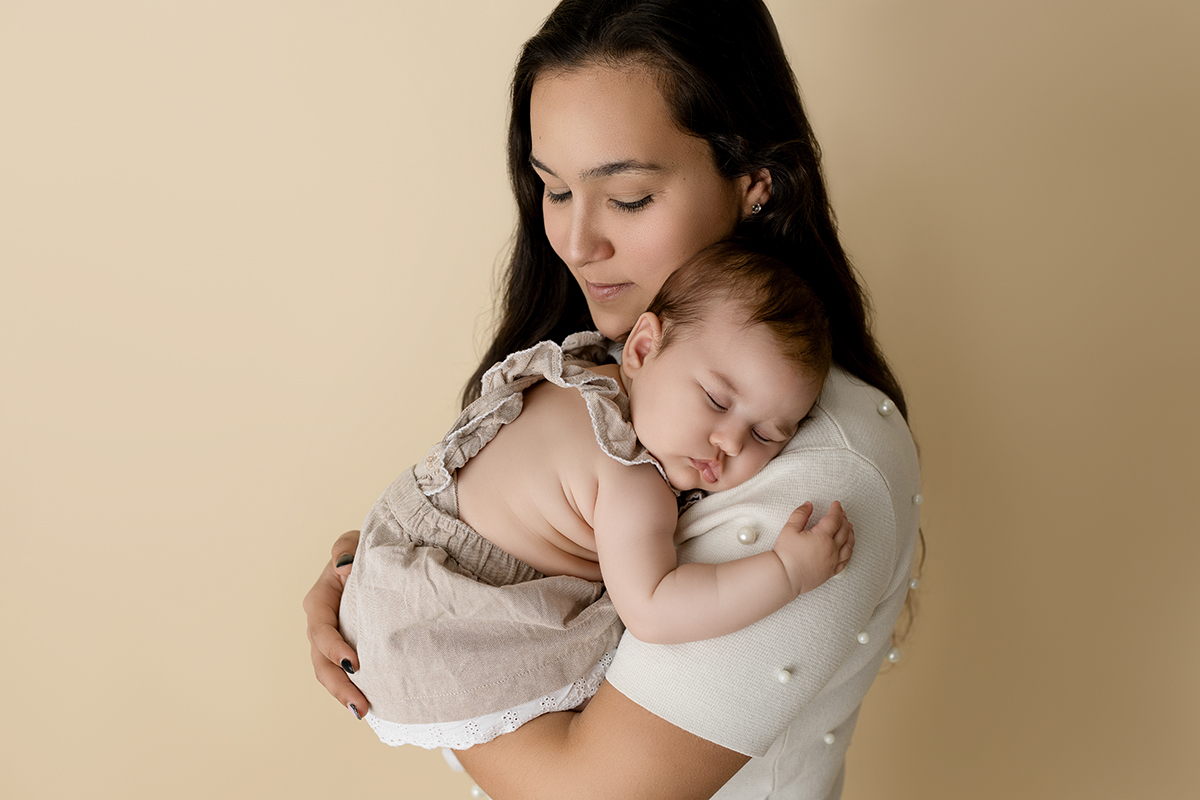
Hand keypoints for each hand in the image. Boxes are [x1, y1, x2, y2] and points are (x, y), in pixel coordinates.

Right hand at [302, 530, 368, 718]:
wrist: (381, 559)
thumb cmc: (368, 548)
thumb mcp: (358, 539)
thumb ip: (346, 548)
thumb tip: (344, 567)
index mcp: (321, 598)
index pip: (320, 627)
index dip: (333, 647)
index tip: (354, 663)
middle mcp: (322, 623)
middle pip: (321, 660)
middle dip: (338, 684)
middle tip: (360, 705)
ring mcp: (333, 639)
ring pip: (329, 672)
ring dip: (343, 694)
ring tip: (363, 712)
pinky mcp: (348, 648)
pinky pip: (344, 673)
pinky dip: (352, 689)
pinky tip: (369, 704)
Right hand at [773, 501, 854, 595]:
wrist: (784, 576)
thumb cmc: (786, 555)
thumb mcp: (789, 529)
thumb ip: (800, 514)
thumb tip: (808, 505)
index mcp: (823, 537)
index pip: (834, 519)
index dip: (836, 509)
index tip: (836, 504)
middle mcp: (831, 549)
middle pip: (844, 531)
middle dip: (844, 520)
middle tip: (842, 513)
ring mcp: (832, 561)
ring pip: (848, 546)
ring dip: (850, 535)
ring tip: (849, 528)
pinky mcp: (830, 572)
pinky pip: (845, 561)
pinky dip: (849, 552)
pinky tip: (848, 549)